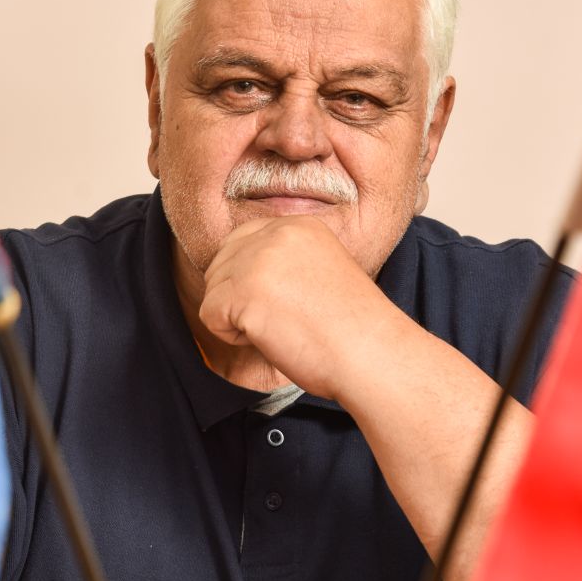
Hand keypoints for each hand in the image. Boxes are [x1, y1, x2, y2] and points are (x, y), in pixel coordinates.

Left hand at [197, 216, 394, 398]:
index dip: (249, 280)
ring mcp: (257, 260)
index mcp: (299, 225)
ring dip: (237, 318)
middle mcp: (276, 233)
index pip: (242, 242)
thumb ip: (284, 263)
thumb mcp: (320, 272)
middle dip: (239, 298)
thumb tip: (242, 278)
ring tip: (282, 327)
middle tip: (283, 319)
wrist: (371, 354)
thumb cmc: (352, 328)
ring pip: (213, 290)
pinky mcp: (243, 291)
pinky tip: (271, 338)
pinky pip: (210, 315)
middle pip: (221, 264)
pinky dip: (232, 336)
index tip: (282, 303)